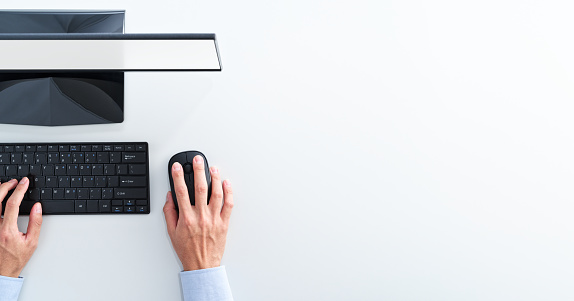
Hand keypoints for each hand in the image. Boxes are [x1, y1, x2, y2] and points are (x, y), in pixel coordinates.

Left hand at [0, 178, 42, 277]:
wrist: (2, 271)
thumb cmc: (16, 258)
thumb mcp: (32, 242)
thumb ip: (35, 223)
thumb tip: (37, 207)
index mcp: (7, 230)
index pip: (12, 204)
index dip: (20, 190)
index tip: (25, 182)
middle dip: (6, 186)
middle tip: (15, 182)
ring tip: (4, 185)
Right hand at [163, 156, 233, 270]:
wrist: (202, 265)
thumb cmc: (187, 250)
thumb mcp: (171, 232)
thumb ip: (169, 212)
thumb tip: (170, 197)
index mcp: (186, 218)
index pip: (181, 192)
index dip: (178, 176)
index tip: (177, 167)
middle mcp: (201, 216)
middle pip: (200, 188)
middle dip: (198, 171)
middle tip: (198, 159)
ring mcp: (214, 219)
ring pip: (216, 193)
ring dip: (215, 178)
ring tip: (213, 168)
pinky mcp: (224, 223)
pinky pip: (228, 205)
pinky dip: (228, 193)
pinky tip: (226, 184)